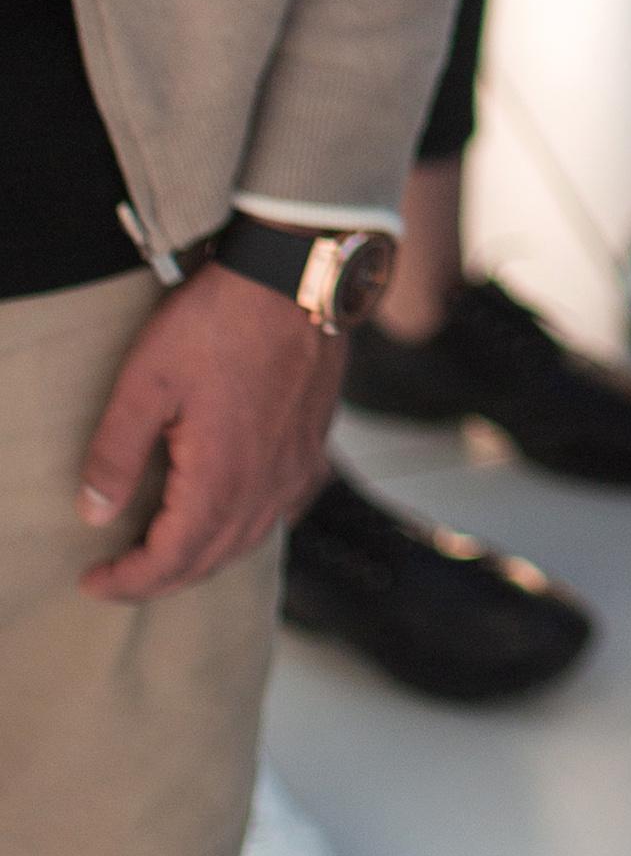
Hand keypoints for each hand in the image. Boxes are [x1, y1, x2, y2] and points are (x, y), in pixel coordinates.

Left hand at [77, 264, 342, 599]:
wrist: (297, 273)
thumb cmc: (218, 321)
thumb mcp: (145, 383)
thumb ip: (116, 454)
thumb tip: (93, 513)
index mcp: (221, 480)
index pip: (170, 561)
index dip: (127, 582)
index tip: (91, 580)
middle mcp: (266, 485)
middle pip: (210, 560)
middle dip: (160, 578)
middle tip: (118, 576)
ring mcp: (297, 465)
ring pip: (249, 539)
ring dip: (203, 557)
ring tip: (164, 553)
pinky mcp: (315, 441)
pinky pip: (285, 508)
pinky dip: (251, 527)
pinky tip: (238, 515)